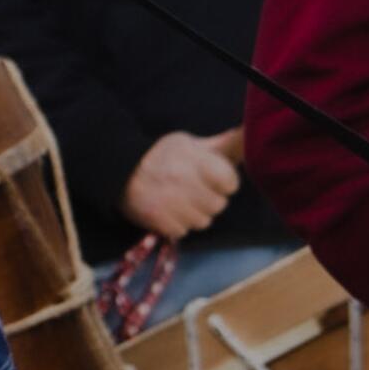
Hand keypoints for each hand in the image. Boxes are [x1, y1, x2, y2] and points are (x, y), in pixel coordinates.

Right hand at [122, 129, 241, 240]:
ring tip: (180, 201)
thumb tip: (249, 138)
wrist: (119, 170)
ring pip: (203, 221)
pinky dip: (178, 224)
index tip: (210, 177)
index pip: (230, 183)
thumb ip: (222, 147)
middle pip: (218, 205)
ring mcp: (172, 205)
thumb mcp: (189, 144)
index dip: (223, 181)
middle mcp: (186, 184)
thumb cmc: (160, 155)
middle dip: (209, 199)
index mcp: (196, 161)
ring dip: (195, 214)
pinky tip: (168, 210)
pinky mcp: (160, 223)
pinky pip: (183, 231)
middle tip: (193, 190)